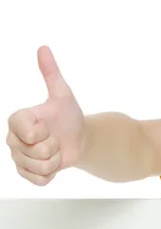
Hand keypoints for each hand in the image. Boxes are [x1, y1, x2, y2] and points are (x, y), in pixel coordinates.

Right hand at [6, 46, 83, 185]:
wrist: (79, 138)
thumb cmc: (68, 115)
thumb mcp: (62, 94)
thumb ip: (51, 73)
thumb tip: (43, 48)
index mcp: (17, 120)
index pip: (24, 131)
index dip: (41, 132)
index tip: (47, 126)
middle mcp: (13, 139)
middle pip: (33, 151)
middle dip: (52, 146)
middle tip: (54, 139)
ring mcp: (18, 158)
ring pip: (38, 166)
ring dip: (54, 160)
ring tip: (55, 150)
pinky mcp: (27, 174)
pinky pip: (39, 180)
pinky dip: (52, 174)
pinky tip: (54, 163)